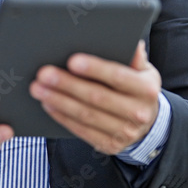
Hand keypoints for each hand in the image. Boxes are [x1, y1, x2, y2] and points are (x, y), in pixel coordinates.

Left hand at [29, 40, 160, 154]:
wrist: (148, 123)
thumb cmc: (138, 89)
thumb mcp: (144, 70)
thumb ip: (135, 57)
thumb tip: (132, 42)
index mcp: (146, 89)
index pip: (118, 77)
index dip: (95, 69)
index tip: (72, 61)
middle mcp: (137, 112)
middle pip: (96, 97)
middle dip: (67, 85)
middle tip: (44, 74)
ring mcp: (124, 132)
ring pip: (85, 115)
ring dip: (59, 101)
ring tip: (39, 88)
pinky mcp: (110, 145)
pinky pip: (82, 130)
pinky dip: (62, 116)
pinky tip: (48, 104)